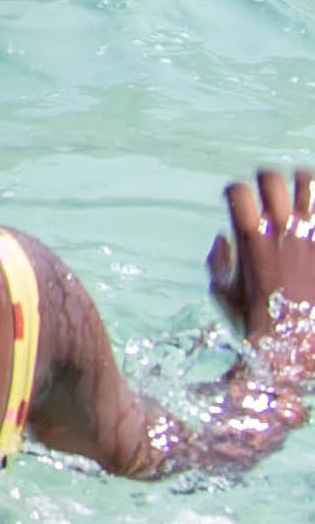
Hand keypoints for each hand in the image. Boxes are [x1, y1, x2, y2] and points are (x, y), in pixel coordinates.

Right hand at [212, 168, 314, 341]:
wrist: (299, 345)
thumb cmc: (260, 323)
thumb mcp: (224, 295)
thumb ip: (218, 262)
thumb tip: (223, 242)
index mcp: (249, 238)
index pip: (237, 190)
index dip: (234, 193)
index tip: (239, 204)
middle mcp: (280, 229)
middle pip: (271, 177)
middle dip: (268, 180)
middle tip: (271, 192)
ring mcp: (311, 235)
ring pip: (307, 182)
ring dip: (302, 183)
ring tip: (303, 191)